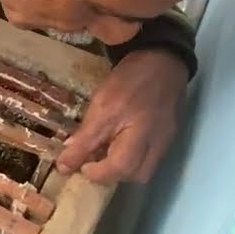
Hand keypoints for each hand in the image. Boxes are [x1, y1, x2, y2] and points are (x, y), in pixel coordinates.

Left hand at [55, 50, 188, 184]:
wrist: (163, 58)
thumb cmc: (130, 79)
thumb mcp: (101, 105)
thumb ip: (85, 137)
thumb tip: (67, 164)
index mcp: (139, 134)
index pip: (119, 168)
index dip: (97, 173)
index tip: (79, 165)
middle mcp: (156, 143)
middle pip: (136, 175)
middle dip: (112, 175)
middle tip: (91, 163)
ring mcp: (165, 141)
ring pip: (144, 170)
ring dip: (123, 169)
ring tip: (105, 155)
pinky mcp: (167, 136)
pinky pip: (150, 157)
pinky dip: (133, 158)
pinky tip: (119, 145)